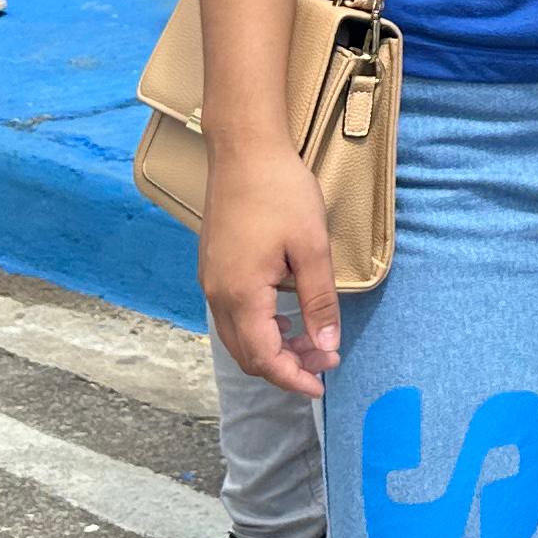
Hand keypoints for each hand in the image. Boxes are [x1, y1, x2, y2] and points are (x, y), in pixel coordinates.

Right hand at [202, 150, 343, 398]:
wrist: (244, 150)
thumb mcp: (311, 248)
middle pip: (247, 354)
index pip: (264, 358)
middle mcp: (218, 294)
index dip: (293, 378)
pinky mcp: (213, 268)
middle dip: (286, 367)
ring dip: (273, 348)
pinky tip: (286, 319)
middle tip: (325, 362)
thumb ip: (319, 302)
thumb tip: (326, 346)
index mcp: (241, 294)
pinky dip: (259, 329)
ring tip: (312, 342)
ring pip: (238, 337)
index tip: (322, 386)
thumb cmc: (280, 192)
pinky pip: (232, 316)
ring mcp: (211, 281)